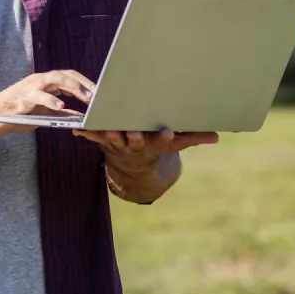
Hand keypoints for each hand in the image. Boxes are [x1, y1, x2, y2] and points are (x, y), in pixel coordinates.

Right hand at [0, 70, 96, 132]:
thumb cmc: (16, 114)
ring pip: (54, 79)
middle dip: (84, 84)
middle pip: (66, 75)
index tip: (103, 92)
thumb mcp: (43, 114)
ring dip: (73, 87)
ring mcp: (29, 87)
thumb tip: (80, 116)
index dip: (86, 83)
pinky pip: (38, 96)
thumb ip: (60, 112)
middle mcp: (39, 80)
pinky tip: (61, 106)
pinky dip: (50, 100)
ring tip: (87, 97)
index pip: (70, 77)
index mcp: (45, 83)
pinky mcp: (21, 98)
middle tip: (100, 95)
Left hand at [72, 127, 218, 171]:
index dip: (164, 138)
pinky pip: (94, 137)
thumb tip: (217, 137)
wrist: (133, 168)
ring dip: (109, 133)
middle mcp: (136, 145)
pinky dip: (86, 133)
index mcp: (154, 144)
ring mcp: (119, 144)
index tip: (167, 132)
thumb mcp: (175, 145)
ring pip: (113, 138)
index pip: (161, 141)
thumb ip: (193, 138)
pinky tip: (78, 130)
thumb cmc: (156, 148)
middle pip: (135, 140)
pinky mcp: (104, 141)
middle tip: (134, 132)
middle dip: (135, 136)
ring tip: (106, 125)